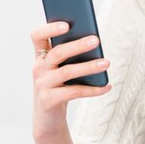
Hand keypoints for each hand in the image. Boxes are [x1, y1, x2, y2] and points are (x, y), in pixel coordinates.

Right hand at [30, 22, 110, 139]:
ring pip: (67, 72)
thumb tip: (93, 42)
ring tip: (106, 63)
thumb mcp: (60, 70)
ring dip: (89, 66)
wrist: (47, 118)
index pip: (37, 36)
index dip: (50, 28)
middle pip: (57, 52)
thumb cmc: (58, 87)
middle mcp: (38, 68)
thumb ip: (69, 56)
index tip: (67, 25)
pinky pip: (74, 92)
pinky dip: (92, 89)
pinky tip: (106, 86)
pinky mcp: (48, 100)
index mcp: (40, 56)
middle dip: (77, 45)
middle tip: (96, 40)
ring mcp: (42, 84)